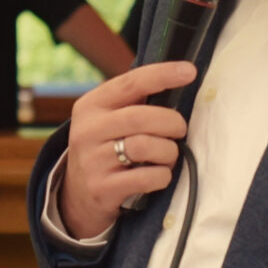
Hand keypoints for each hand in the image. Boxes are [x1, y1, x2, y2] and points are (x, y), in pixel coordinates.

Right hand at [57, 60, 197, 240]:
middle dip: (172, 122)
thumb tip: (178, 80)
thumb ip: (133, 102)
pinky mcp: (102, 188)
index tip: (189, 71)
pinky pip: (146, 177)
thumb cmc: (105, 148)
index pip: (130, 83)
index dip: (162, 75)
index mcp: (91, 105)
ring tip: (169, 155)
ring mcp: (92, 161)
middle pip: (141, 117)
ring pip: (145, 147)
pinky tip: (160, 175)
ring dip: (169, 151)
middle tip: (180, 129)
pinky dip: (162, 175)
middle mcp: (87, 130)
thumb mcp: (107, 120)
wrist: (77, 195)